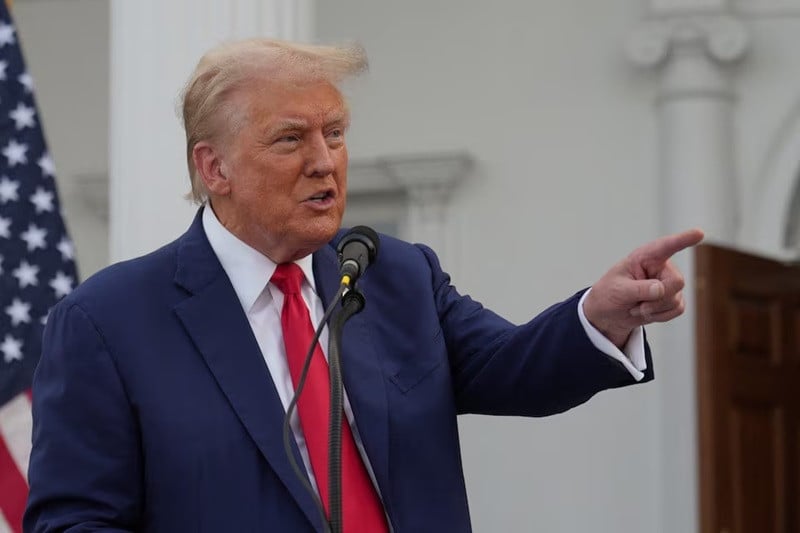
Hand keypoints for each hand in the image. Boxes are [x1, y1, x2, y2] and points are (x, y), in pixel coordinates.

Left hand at [582, 229, 704, 347]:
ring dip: (654, 309)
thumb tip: (660, 289)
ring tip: (637, 306)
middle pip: (677, 281)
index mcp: (645, 257)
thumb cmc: (610, 294)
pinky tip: (646, 311)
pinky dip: (660, 316)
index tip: (699, 233)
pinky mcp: (673, 298)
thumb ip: (638, 289)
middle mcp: (661, 267)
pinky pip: (678, 309)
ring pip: (676, 299)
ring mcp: (669, 283)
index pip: (666, 246)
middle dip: (658, 298)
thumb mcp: (617, 290)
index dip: (683, 239)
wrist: (610, 313)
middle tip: (637, 303)